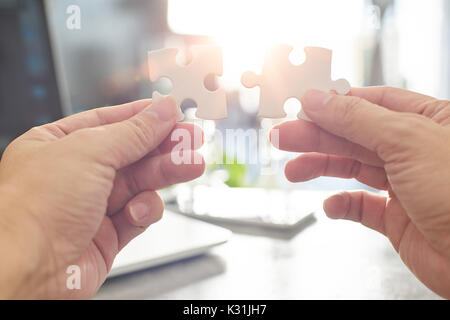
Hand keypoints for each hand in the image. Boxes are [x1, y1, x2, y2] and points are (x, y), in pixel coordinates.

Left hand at [0, 97, 204, 298]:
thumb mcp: (90, 152)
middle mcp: (73, 174)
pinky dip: (145, 211)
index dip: (142, 116)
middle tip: (192, 139)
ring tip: (190, 165)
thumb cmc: (34, 209)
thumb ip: (134, 132)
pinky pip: (137, 214)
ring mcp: (90, 206)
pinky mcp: (106, 235)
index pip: (108, 122)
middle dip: (163, 146)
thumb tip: (163, 111)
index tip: (172, 113)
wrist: (26, 272)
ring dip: (165, 174)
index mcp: (57, 145)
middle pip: (131, 153)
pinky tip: (141, 210)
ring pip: (139, 183)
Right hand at [271, 87, 449, 297]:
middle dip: (316, 136)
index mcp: (429, 121)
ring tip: (294, 170)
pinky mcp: (398, 219)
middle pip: (354, 136)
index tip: (302, 105)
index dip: (335, 103)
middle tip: (283, 137)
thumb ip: (358, 118)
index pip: (373, 103)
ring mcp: (406, 185)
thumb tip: (318, 100)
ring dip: (321, 167)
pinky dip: (343, 205)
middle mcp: (416, 151)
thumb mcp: (407, 141)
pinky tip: (331, 206)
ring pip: (354, 169)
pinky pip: (363, 207)